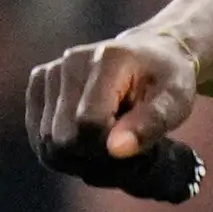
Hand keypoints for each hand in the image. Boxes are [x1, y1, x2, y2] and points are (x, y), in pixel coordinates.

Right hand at [23, 32, 203, 200]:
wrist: (151, 54)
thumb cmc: (166, 81)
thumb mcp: (176, 101)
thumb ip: (150, 124)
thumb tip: (116, 150)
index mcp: (108, 60)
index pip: (89, 123)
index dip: (109, 148)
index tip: (132, 145)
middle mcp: (72, 61)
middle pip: (63, 138)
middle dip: (92, 156)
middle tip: (120, 147)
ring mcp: (51, 71)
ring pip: (46, 142)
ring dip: (76, 157)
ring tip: (105, 141)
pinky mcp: (38, 83)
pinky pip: (37, 137)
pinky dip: (60, 151)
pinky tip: (85, 141)